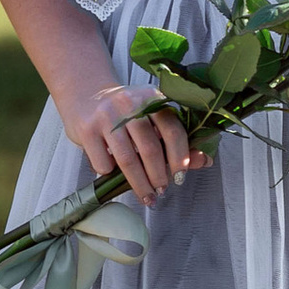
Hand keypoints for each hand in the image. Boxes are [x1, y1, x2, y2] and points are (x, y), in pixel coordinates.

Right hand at [57, 78, 199, 206]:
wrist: (84, 93)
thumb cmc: (124, 112)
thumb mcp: (150, 118)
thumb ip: (175, 139)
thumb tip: (204, 160)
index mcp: (152, 99)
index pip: (173, 129)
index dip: (179, 156)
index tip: (180, 176)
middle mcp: (130, 103)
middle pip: (150, 148)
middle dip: (159, 176)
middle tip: (162, 190)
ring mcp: (107, 116)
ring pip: (127, 159)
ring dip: (140, 184)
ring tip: (147, 195)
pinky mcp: (87, 129)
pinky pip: (103, 163)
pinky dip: (111, 175)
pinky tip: (114, 177)